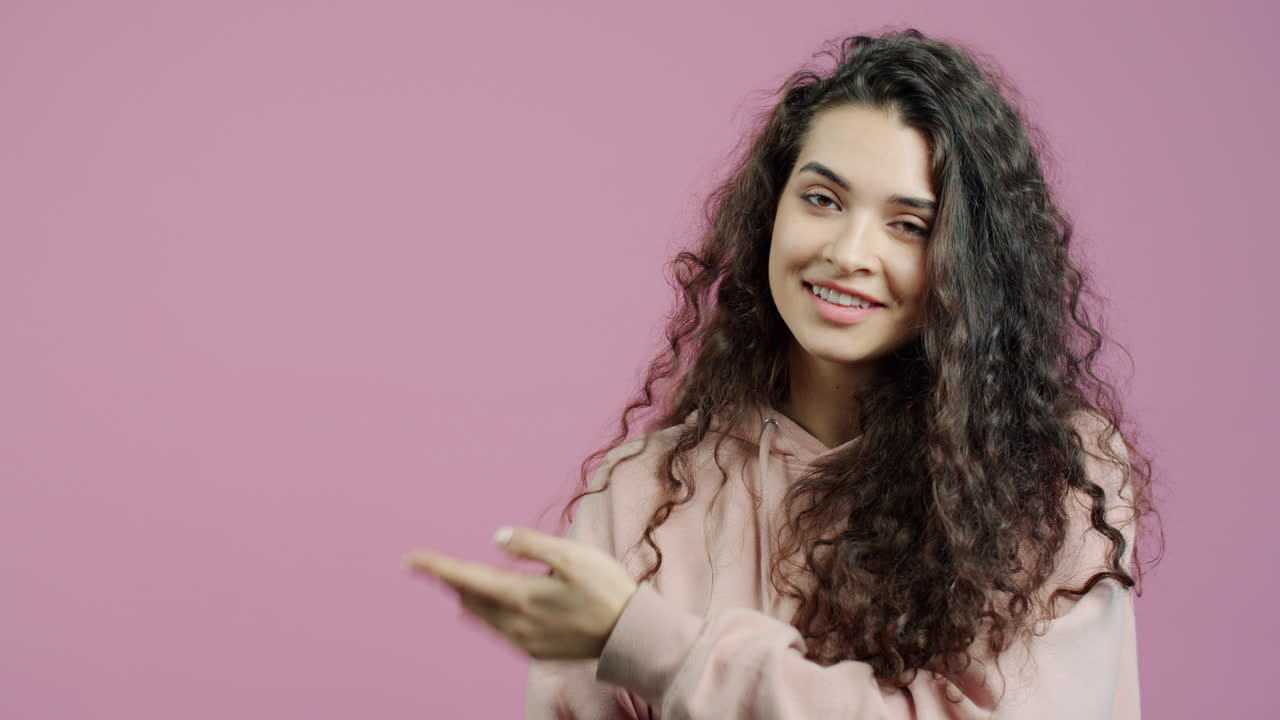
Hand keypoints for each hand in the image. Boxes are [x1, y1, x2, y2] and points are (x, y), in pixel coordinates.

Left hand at [403, 527, 638, 659]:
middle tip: (433, 566)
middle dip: (450, 580)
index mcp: (520, 596)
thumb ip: (531, 545)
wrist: (630, 636)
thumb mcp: (572, 555)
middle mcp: (515, 623)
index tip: (410, 559)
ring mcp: (524, 641)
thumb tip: (496, 538)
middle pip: (469, 599)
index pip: (465, 578)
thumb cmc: (606, 589)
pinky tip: (495, 603)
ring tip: (459, 581)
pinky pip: (500, 629)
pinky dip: (489, 612)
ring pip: (482, 616)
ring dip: (469, 596)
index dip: (436, 567)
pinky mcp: (536, 651)